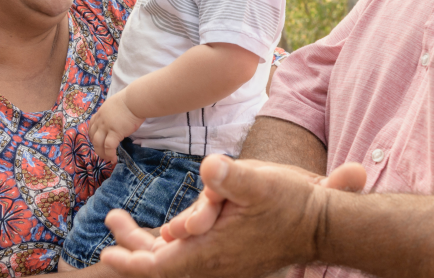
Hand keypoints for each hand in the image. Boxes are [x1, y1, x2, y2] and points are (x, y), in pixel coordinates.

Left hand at [89, 90, 144, 163]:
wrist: (135, 100)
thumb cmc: (131, 100)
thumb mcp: (116, 104)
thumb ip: (112, 113)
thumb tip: (116, 120)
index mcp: (101, 113)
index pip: (92, 125)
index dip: (93, 135)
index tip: (96, 141)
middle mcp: (101, 120)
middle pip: (93, 136)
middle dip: (96, 146)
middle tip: (102, 152)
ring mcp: (106, 127)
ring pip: (98, 143)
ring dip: (101, 153)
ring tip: (107, 159)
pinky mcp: (115, 133)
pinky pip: (109, 147)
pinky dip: (110, 154)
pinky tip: (114, 159)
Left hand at [99, 155, 366, 277]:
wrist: (324, 225)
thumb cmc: (293, 203)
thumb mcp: (262, 182)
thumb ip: (231, 177)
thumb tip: (208, 166)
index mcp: (214, 251)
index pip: (162, 266)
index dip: (132, 263)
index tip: (108, 254)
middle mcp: (215, 262)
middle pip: (161, 263)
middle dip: (132, 246)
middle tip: (111, 221)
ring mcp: (224, 261)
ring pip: (175, 258)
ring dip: (146, 242)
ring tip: (120, 220)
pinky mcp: (231, 253)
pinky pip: (191, 254)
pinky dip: (173, 241)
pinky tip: (168, 227)